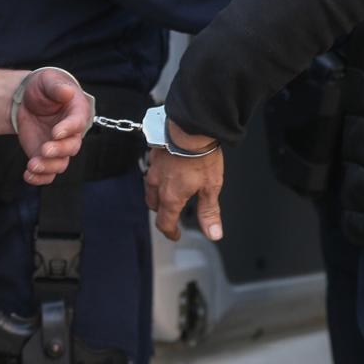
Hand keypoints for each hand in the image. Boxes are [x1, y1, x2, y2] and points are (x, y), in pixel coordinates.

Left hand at [14, 68, 93, 185]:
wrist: (29, 100)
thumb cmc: (44, 87)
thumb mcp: (49, 81)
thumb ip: (57, 87)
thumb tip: (67, 92)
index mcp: (77, 112)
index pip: (78, 122)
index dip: (69, 129)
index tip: (56, 132)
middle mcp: (71, 133)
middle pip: (72, 147)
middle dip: (59, 150)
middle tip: (44, 149)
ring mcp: (58, 146)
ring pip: (60, 163)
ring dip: (48, 167)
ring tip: (32, 165)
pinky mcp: (45, 156)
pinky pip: (48, 173)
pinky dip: (40, 178)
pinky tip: (28, 175)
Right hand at [144, 121, 224, 242]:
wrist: (192, 128)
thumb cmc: (202, 155)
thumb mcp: (211, 187)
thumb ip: (209, 212)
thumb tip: (213, 234)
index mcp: (171, 197)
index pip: (165, 222)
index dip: (170, 232)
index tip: (175, 235)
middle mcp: (158, 184)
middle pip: (154, 206)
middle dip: (162, 212)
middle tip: (172, 214)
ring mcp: (154, 168)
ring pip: (149, 188)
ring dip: (156, 194)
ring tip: (167, 192)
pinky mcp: (154, 153)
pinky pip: (151, 169)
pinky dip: (157, 175)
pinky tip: (167, 169)